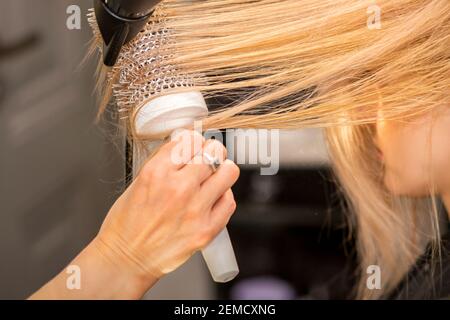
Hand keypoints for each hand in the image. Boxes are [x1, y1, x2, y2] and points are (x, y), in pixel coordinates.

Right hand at [92, 129, 239, 290]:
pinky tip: (212, 199)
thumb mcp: (138, 181)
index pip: (190, 139)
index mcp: (157, 172)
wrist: (125, 259)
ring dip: (222, 170)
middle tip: (206, 159)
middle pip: (213, 151)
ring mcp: (195, 209)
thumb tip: (185, 147)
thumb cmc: (127, 224)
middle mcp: (178, 188)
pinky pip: (229, 201)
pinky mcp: (206, 230)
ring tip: (213, 177)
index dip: (193, 141)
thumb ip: (164, 163)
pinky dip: (223, 196)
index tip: (193, 145)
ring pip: (228, 171)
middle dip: (210, 151)